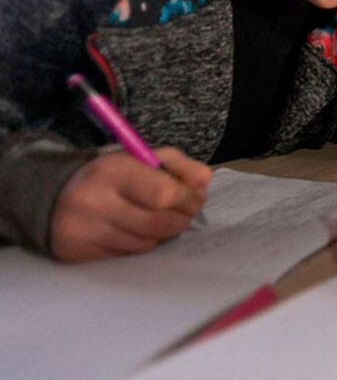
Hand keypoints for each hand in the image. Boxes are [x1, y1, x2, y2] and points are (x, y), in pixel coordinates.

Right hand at [50, 147, 210, 262]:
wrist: (54, 194)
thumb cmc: (110, 175)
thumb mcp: (142, 157)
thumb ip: (179, 165)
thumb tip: (205, 183)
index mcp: (112, 170)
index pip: (165, 194)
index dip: (187, 199)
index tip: (191, 198)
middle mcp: (94, 202)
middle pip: (160, 224)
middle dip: (180, 219)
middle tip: (183, 213)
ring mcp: (84, 231)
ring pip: (147, 244)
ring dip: (161, 234)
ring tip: (155, 219)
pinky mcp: (77, 253)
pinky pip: (127, 256)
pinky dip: (138, 244)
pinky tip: (132, 231)